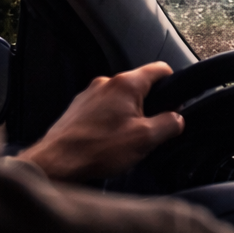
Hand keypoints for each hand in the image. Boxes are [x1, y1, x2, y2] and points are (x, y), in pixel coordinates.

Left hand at [16, 61, 184, 181]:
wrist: (56, 163)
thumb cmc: (100, 148)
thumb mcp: (145, 139)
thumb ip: (169, 124)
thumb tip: (178, 118)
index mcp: (126, 84)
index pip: (160, 69)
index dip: (174, 84)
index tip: (175, 104)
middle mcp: (106, 82)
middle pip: (140, 86)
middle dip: (151, 105)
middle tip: (152, 130)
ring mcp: (89, 94)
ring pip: (121, 98)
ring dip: (129, 114)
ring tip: (128, 139)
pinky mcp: (77, 108)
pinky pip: (103, 108)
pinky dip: (111, 120)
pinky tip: (108, 141)